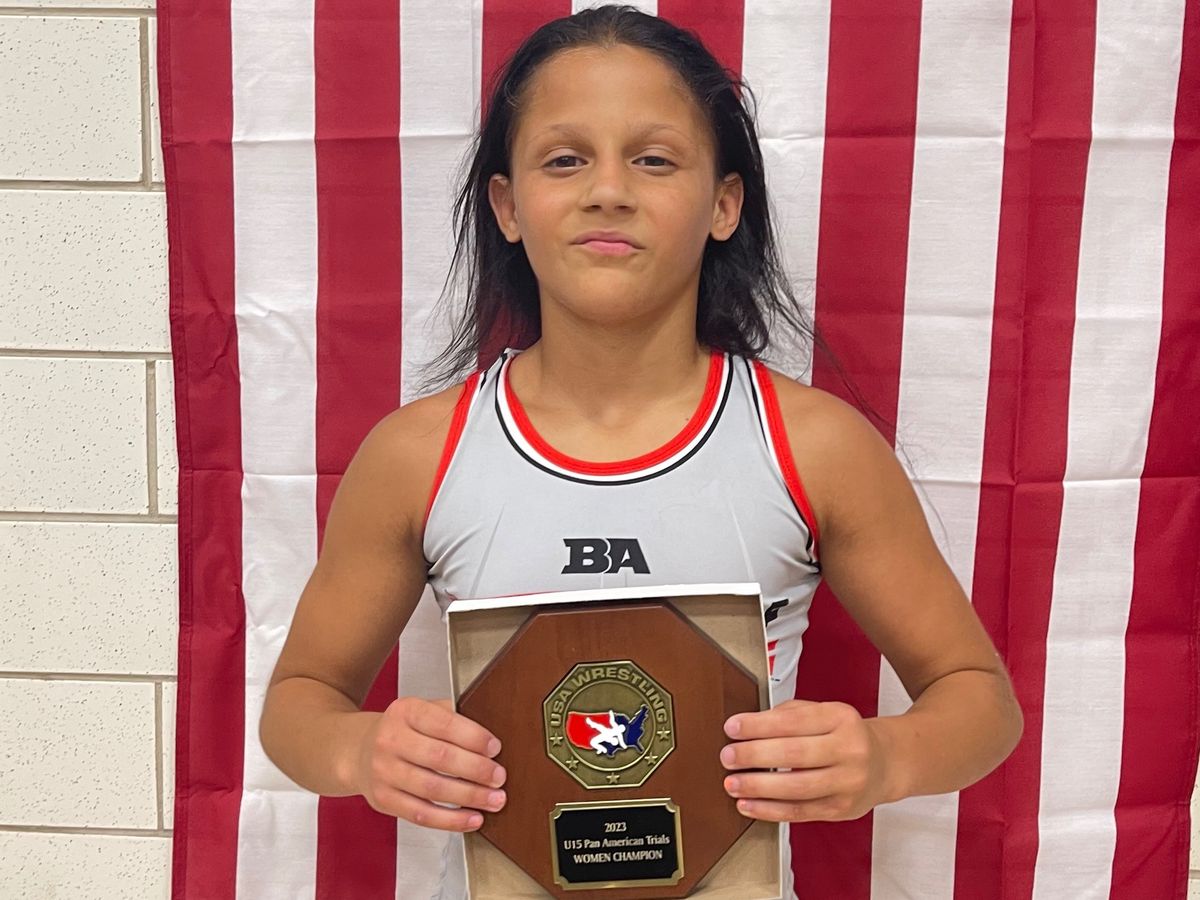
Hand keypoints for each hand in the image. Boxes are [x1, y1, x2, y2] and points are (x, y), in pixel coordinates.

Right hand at [353, 697, 505, 831]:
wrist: (359, 751)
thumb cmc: (403, 731)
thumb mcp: (422, 710)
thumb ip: (451, 717)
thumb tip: (489, 740)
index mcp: (405, 711)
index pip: (444, 723)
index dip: (473, 737)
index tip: (495, 748)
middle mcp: (391, 740)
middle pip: (440, 758)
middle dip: (476, 769)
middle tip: (499, 777)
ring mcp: (384, 771)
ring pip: (432, 789)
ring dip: (469, 797)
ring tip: (494, 800)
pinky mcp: (383, 800)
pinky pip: (421, 814)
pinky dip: (451, 820)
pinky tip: (472, 818)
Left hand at [719, 699, 894, 821]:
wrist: (885, 763)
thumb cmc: (845, 735)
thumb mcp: (824, 712)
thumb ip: (789, 714)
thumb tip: (748, 726)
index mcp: (841, 718)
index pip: (794, 720)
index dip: (759, 725)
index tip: (732, 727)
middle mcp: (849, 749)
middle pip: (795, 754)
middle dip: (755, 755)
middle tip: (729, 756)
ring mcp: (848, 782)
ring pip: (797, 788)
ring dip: (758, 787)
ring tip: (733, 783)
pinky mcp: (841, 809)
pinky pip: (800, 812)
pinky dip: (769, 810)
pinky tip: (748, 804)